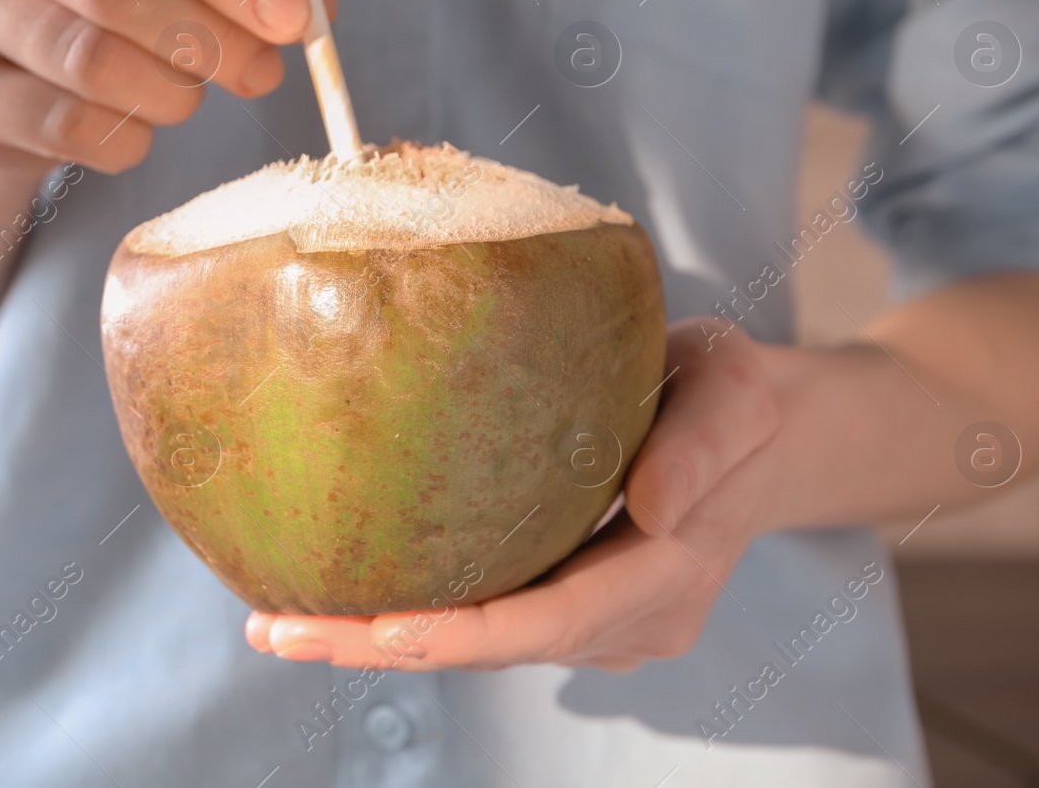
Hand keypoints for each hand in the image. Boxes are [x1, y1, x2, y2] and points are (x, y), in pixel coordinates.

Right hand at [0, 0, 327, 174]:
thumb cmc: (99, 11)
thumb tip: (320, 6)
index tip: (296, 18)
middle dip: (207, 36)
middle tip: (261, 74)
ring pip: (88, 58)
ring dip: (166, 93)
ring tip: (187, 100)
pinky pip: (61, 123)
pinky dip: (124, 139)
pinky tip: (139, 134)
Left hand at [245, 319, 784, 671]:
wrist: (760, 431)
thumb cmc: (737, 393)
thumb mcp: (737, 388)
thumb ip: (706, 441)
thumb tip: (653, 510)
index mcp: (670, 573)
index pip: (555, 620)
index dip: (467, 633)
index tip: (381, 628)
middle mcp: (634, 619)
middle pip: (501, 650)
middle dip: (387, 649)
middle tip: (277, 630)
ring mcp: (605, 624)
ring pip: (486, 646)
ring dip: (384, 642)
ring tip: (278, 622)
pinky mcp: (576, 605)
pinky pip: (491, 621)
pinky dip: (416, 619)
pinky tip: (338, 600)